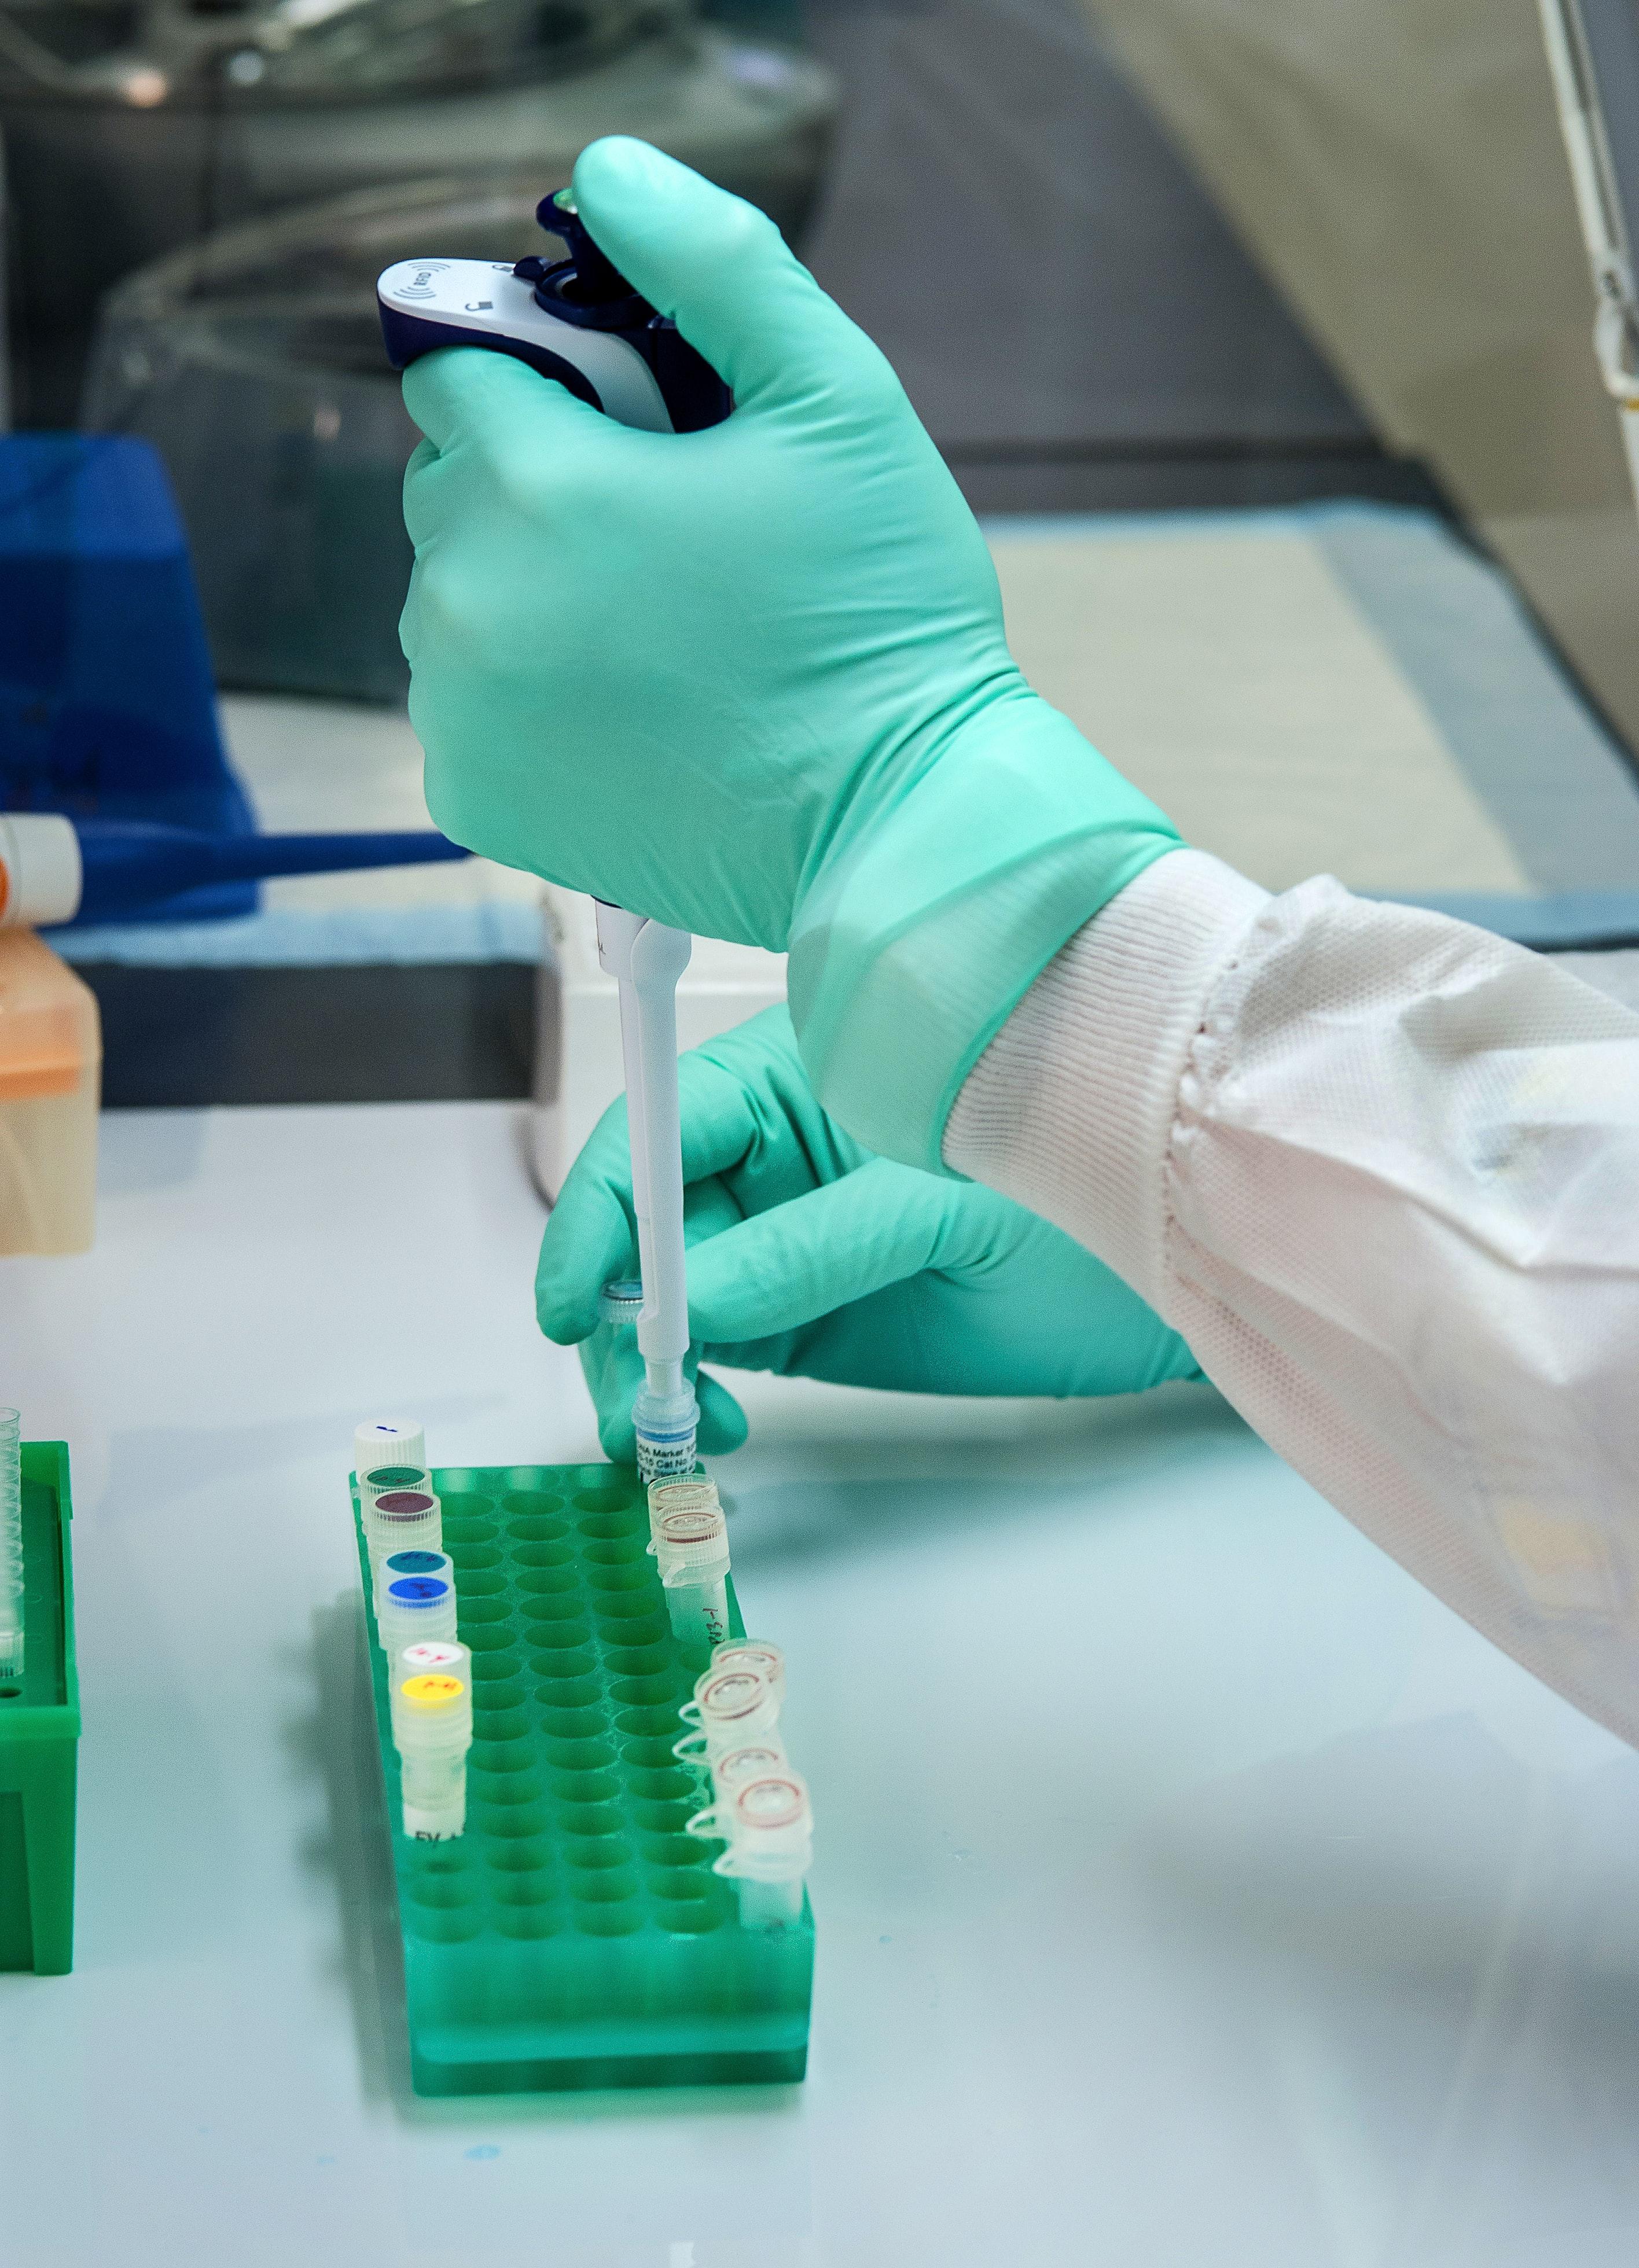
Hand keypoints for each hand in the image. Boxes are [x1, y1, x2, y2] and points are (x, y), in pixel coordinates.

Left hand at [400, 137, 1177, 1171]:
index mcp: (541, 483)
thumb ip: (715, 263)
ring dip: (524, 592)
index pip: (458, 371)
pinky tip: (624, 710)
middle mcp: (467, 596)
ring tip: (655, 635)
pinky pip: (460, 702)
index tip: (632, 430)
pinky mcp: (473, 795)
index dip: (544, 383)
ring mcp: (460, 708)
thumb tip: (605, 173)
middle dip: (534, 486)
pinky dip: (522, 695)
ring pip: (451, 595)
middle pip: (448, 486)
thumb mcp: (837, 401)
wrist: (894, 825)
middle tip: (664, 539)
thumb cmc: (879, 617)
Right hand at [536, 1007, 1198, 1460]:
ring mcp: (779, 1242)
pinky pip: (712, 1353)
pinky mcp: (801, 1319)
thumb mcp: (941, 1206)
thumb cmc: (1074, 1187)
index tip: (574, 1300)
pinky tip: (708, 1430)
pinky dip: (687, 1396)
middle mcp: (767, 1160)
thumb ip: (812, 1249)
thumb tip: (686, 1305)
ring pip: (663, 1302)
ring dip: (641, 1370)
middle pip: (640, 1226)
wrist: (1164, 1270)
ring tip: (673, 1430)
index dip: (599, 1212)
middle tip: (630, 1398)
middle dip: (613, 1314)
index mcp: (791, 1082)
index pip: (658, 1133)